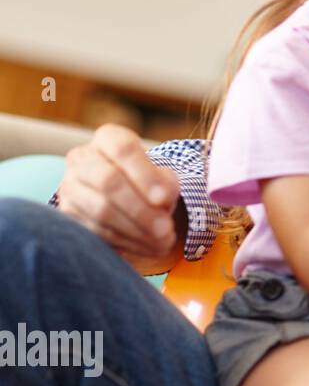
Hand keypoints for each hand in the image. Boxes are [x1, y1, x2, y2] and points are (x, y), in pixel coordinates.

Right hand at [56, 124, 180, 259]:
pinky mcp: (67, 214)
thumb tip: (161, 200)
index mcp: (108, 138)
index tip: (165, 199)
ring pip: (101, 210)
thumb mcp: (163, 179)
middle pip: (108, 180)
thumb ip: (165, 185)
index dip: (145, 175)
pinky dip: (125, 242)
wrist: (127, 201)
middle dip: (141, 209)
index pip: (123, 149)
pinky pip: (95, 231)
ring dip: (136, 230)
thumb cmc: (149, 185)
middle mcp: (82, 158)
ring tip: (162, 242)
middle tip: (166, 230)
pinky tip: (147, 247)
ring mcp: (69, 186)